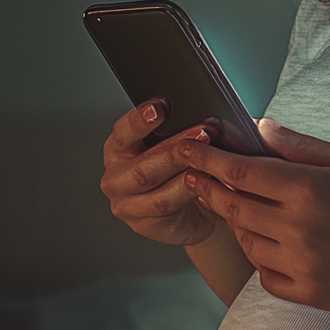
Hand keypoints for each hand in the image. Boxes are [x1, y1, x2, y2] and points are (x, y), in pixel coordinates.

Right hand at [100, 101, 223, 246]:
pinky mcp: (141, 223)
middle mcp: (116, 175)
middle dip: (176, 146)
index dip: (141, 118)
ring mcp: (126, 202)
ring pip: (153, 184)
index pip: (124, 131)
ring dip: (183, 168)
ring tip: (208, 159)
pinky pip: (164, 205)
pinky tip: (203, 182)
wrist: (193, 214)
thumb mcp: (180, 147)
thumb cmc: (183, 173)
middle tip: (204, 132)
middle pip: (143, 161)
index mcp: (120, 149)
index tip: (162, 106)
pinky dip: (186, 192)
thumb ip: (187, 133)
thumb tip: (213, 122)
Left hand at [178, 118, 329, 313]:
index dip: (208, 159)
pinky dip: (260, 257)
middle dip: (210, 187)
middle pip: (234, 206)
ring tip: (244, 207)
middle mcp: (300, 227)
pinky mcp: (304, 292)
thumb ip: (301, 145)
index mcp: (311, 189)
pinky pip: (262, 273)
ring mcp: (301, 263)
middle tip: (195, 174)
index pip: (242, 171)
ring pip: (245, 240)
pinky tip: (272, 242)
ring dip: (237, 222)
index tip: (187, 148)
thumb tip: (260, 125)